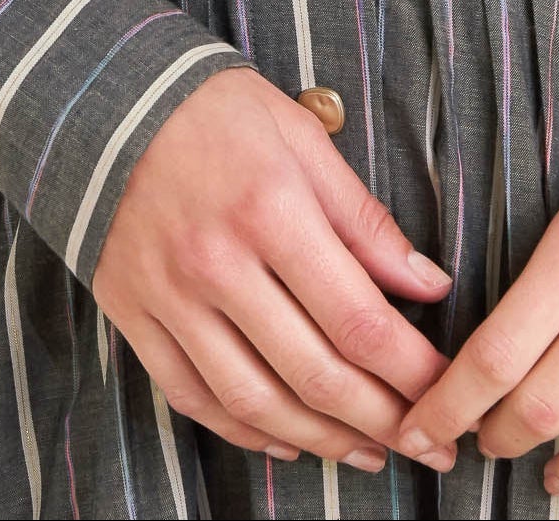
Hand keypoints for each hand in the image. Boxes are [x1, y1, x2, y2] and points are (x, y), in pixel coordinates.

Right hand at [94, 65, 456, 473]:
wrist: (110, 106)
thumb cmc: (220, 114)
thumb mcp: (304, 140)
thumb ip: (365, 221)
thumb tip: (429, 284)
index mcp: (273, 211)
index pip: (359, 318)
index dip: (411, 370)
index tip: (448, 390)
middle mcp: (220, 265)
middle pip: (314, 373)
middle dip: (381, 420)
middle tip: (425, 443)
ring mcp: (172, 299)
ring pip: (255, 401)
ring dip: (321, 440)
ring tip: (366, 452)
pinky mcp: (135, 318)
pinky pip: (193, 398)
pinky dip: (246, 431)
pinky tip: (289, 440)